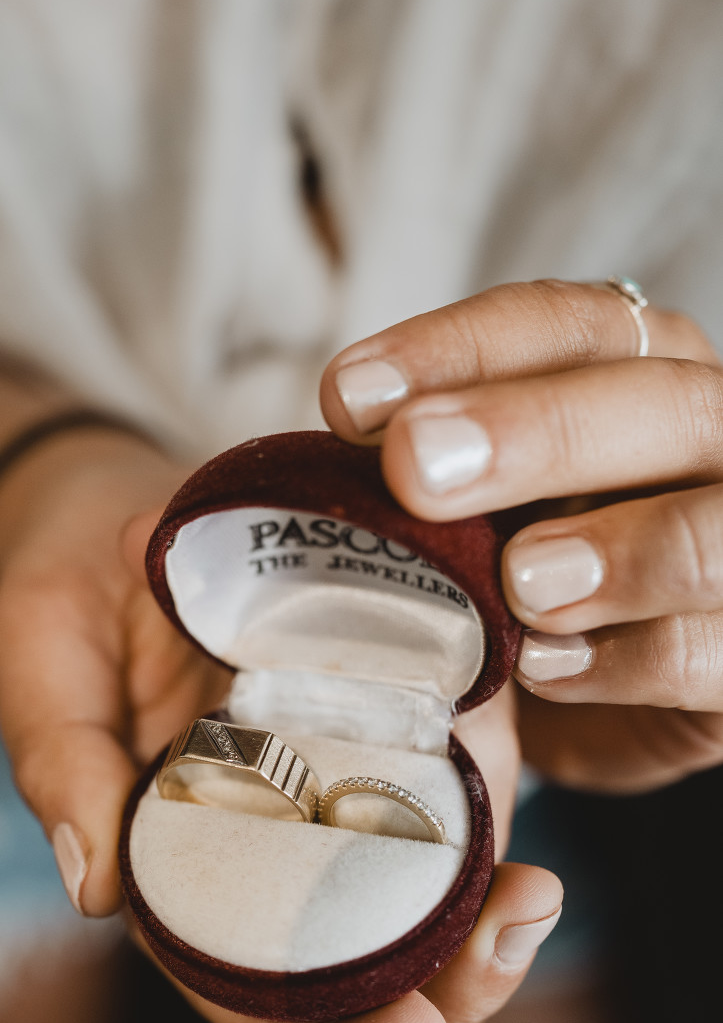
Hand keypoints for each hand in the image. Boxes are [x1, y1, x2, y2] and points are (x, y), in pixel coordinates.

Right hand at [0, 424, 561, 1022]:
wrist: (112, 518)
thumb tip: (93, 888)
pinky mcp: (376, 713)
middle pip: (364, 959)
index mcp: (178, 873)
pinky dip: (483, 792)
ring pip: (422, 882)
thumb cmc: (67, 606)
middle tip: (504, 950)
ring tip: (535, 897)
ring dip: (486, 907)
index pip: (254, 987)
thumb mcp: (42, 673)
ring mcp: (329, 782)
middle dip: (446, 985)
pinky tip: (513, 778)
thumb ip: (62, 771)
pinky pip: (444, 770)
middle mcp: (269, 844)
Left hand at [320, 277, 722, 792]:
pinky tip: (545, 667)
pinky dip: (628, 662)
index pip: (568, 324)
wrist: (610, 698)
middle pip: (655, 403)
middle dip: (530, 430)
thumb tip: (337, 449)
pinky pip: (712, 652)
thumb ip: (434, 473)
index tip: (347, 397)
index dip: (458, 350)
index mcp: (644, 369)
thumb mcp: (477, 506)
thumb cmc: (526, 573)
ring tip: (518, 582)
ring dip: (615, 554)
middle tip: (415, 467)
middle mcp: (714, 434)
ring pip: (713, 533)